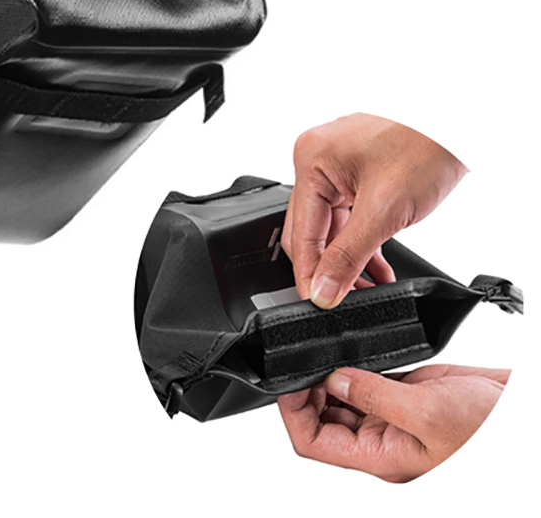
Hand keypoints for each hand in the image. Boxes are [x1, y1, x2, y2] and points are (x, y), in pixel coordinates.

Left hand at [278, 364, 509, 481]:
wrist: (524, 411)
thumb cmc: (489, 428)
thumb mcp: (426, 413)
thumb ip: (373, 396)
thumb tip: (331, 380)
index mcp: (381, 456)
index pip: (314, 442)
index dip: (294, 412)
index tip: (286, 380)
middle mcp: (382, 438)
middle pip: (322, 418)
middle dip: (306, 389)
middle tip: (300, 358)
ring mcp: (393, 415)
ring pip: (341, 397)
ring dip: (327, 375)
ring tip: (319, 350)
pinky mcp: (406, 392)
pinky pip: (366, 380)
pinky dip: (351, 364)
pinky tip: (347, 348)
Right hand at [281, 114, 466, 307]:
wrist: (460, 125)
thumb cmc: (427, 146)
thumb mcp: (385, 211)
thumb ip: (349, 255)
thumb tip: (323, 288)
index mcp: (310, 159)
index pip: (301, 230)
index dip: (310, 272)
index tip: (319, 303)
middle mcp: (316, 157)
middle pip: (311, 227)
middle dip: (328, 267)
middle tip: (341, 300)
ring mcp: (335, 162)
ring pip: (330, 223)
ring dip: (347, 256)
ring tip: (366, 288)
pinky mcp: (354, 169)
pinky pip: (346, 212)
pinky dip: (359, 238)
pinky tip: (376, 266)